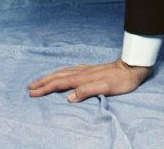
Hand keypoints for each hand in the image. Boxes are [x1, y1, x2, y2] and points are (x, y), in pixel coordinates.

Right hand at [27, 58, 150, 101]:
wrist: (134, 66)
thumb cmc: (122, 80)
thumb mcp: (107, 87)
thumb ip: (88, 90)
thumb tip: (69, 97)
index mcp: (84, 77)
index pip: (60, 82)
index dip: (46, 88)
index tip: (32, 93)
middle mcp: (83, 71)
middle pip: (59, 75)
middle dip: (43, 81)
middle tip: (29, 86)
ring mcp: (87, 69)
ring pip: (64, 71)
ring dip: (50, 76)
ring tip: (40, 80)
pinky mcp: (92, 69)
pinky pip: (71, 69)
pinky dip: (61, 72)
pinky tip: (62, 73)